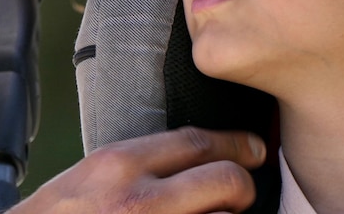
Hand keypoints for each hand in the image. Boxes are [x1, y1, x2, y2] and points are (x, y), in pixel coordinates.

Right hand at [7, 127, 266, 213]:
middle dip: (242, 186)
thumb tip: (196, 158)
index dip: (236, 143)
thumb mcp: (90, 177)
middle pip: (225, 180)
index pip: (197, 141)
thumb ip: (140, 164)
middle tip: (243, 194)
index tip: (254, 148)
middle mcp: (138, 200)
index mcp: (119, 165)